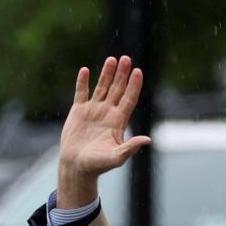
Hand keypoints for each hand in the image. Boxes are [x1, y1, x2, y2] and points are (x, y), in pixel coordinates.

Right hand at [57, 55, 151, 207]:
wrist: (77, 167)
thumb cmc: (99, 165)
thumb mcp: (117, 157)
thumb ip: (131, 147)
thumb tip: (148, 139)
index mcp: (118, 121)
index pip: (129, 99)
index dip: (134, 86)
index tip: (138, 72)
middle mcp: (108, 113)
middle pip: (118, 89)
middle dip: (122, 74)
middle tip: (126, 59)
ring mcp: (93, 110)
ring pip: (102, 87)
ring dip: (107, 74)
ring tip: (112, 59)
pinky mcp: (78, 111)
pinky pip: (81, 92)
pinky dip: (83, 82)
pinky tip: (86, 70)